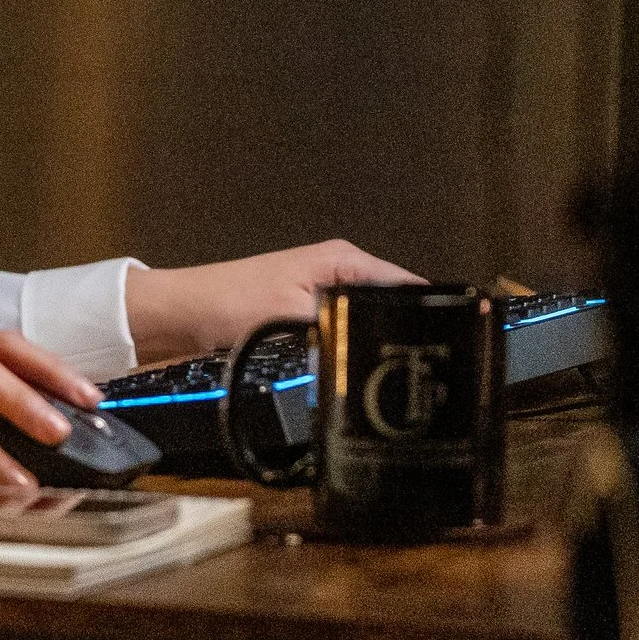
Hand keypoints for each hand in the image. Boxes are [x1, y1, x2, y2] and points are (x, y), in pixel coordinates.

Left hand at [122, 239, 422, 363]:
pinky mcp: (308, 318)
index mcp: (344, 259)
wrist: (179, 317)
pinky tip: (362, 377)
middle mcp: (339, 272)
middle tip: (433, 373)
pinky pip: (345, 335)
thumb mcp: (291, 318)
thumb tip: (378, 347)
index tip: (459, 342)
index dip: (432, 312)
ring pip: (368, 324)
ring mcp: (324, 295)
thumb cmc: (228, 305)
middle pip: (392, 306)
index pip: (407, 284)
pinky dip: (353, 352)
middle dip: (407, 335)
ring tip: (404, 380)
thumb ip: (339, 328)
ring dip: (378, 346)